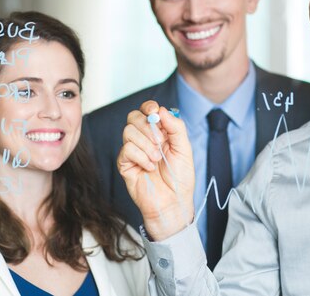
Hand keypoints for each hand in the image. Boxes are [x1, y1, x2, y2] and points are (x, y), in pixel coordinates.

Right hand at [117, 100, 194, 239]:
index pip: (147, 110)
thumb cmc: (180, 178)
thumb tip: (162, 110)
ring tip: (157, 159)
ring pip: (128, 131)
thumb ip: (176, 127)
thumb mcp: (184, 149)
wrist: (173, 203)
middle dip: (148, 126)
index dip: (149, 106)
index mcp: (159, 132)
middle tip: (161, 142)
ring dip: (146, 144)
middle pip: (134, 117)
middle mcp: (144, 139)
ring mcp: (133, 151)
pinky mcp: (125, 164)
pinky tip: (149, 167)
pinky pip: (126, 149)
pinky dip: (140, 156)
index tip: (155, 111)